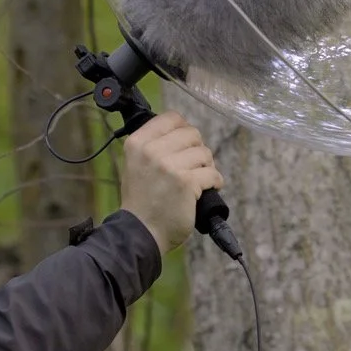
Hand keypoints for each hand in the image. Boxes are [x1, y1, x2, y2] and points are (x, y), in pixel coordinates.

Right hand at [119, 111, 224, 256]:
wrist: (140, 232)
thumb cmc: (141, 200)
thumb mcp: (135, 164)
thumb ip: (153, 145)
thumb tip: (181, 130)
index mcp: (138, 143)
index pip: (171, 118)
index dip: (184, 129)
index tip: (186, 144)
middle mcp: (152, 151)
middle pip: (192, 134)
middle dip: (198, 149)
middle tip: (195, 165)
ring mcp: (170, 166)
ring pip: (204, 153)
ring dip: (207, 166)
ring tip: (200, 179)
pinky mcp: (187, 183)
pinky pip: (213, 173)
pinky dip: (215, 182)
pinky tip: (208, 189)